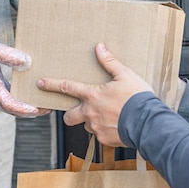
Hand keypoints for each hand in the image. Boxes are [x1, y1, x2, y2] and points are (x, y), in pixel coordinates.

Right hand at [0, 35, 50, 117]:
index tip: (36, 109)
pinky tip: (35, 98)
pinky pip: (10, 101)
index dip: (21, 108)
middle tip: (48, 109)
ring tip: (46, 106)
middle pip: (11, 109)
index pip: (6, 103)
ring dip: (28, 109)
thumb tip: (26, 61)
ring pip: (11, 107)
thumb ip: (7, 54)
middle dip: (30, 111)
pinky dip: (22, 102)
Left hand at [37, 42, 152, 145]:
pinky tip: (117, 125)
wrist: (148, 123)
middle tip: (80, 111)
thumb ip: (110, 62)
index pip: (66, 87)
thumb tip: (99, 47)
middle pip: (68, 117)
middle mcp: (89, 113)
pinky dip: (105, 131)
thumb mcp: (125, 75)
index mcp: (92, 95)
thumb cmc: (137, 98)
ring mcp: (96, 128)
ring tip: (108, 116)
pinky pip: (100, 135)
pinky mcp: (104, 140)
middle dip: (70, 115)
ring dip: (92, 122)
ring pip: (86, 126)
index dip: (51, 84)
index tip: (40, 83)